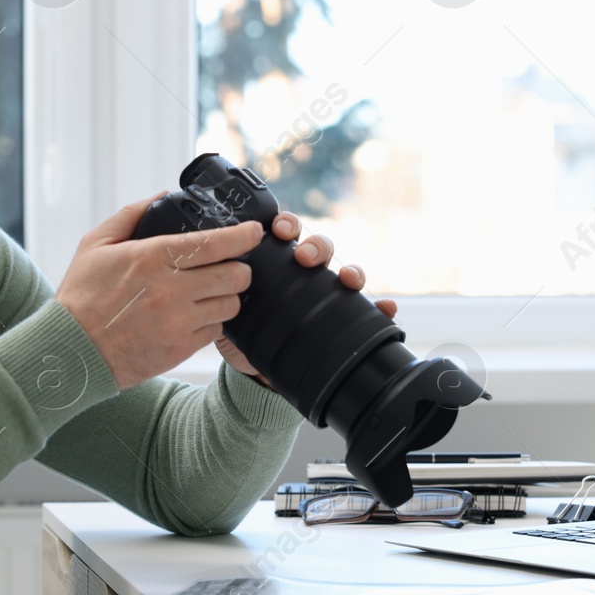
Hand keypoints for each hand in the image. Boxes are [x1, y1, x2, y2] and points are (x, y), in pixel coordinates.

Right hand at [55, 191, 262, 389]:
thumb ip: (132, 214)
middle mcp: (169, 289)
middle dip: (239, 268)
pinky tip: (194, 316)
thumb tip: (162, 195)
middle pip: (234, 275)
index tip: (254, 231)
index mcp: (151, 257)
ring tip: (212, 292)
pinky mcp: (179, 349)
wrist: (70, 351)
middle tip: (231, 266)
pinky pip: (215, 331)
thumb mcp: (96, 245)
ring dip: (227, 296)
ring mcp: (177, 322)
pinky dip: (210, 322)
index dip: (243, 236)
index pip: (214, 243)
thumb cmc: (81, 296)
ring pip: (230, 305)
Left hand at [215, 211, 396, 386]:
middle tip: (303, 258)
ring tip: (346, 280)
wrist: (250, 370)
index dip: (287, 224)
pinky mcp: (340, 320)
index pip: (286, 232)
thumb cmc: (237, 328)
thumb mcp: (223, 305)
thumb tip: (207, 275)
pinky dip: (379, 307)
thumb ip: (217, 289)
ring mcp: (323, 295)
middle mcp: (303, 274)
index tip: (279, 230)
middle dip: (315, 246)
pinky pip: (365, 311)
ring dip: (349, 270)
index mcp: (275, 262)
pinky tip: (386, 308)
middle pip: (319, 247)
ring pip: (343, 271)